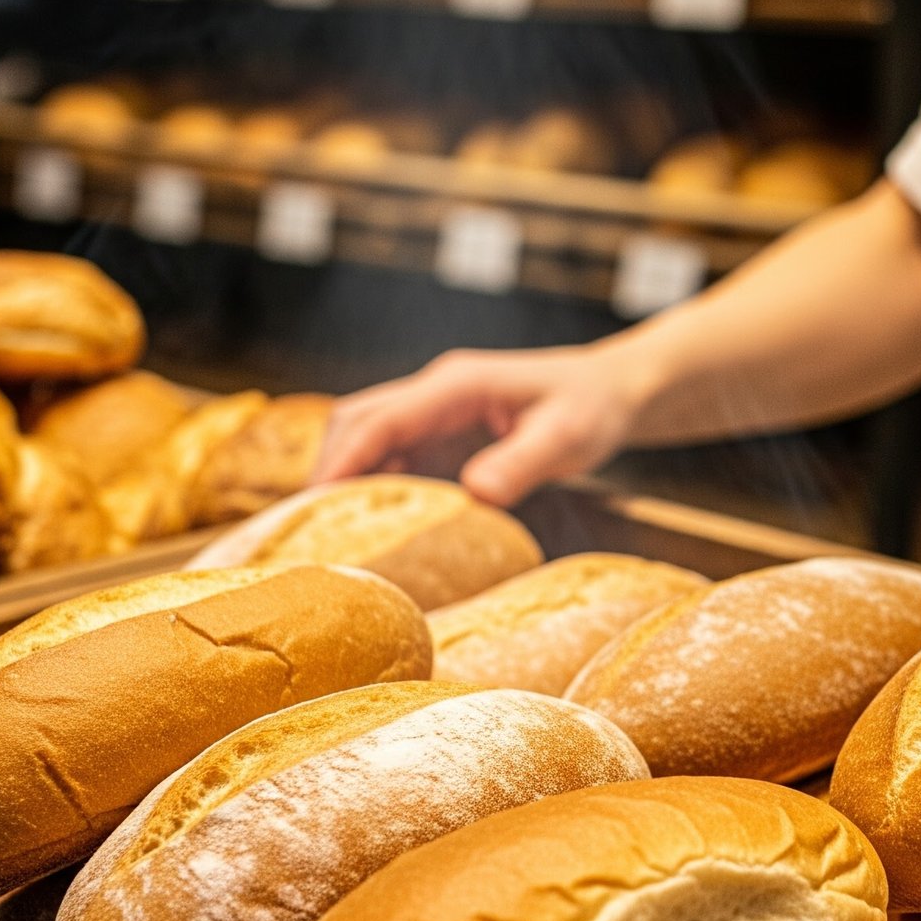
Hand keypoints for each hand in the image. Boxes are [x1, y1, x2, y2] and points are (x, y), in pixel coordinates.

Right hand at [312, 343, 654, 506]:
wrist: (613, 392)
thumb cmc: (593, 409)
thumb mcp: (568, 438)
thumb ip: (522, 463)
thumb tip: (477, 494)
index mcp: (457, 385)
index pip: (382, 419)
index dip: (344, 460)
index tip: (314, 503)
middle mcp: (436, 392)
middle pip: (357, 420)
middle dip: (327, 468)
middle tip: (307, 529)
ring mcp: (436, 411)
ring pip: (368, 436)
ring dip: (346, 478)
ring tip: (327, 535)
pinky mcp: (443, 433)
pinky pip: (394, 455)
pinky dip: (374, 485)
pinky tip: (371, 527)